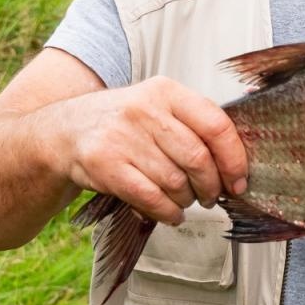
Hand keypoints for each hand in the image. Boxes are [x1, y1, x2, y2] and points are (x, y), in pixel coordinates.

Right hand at [56, 76, 247, 225]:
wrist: (66, 131)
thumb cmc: (125, 123)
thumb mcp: (157, 106)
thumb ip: (194, 124)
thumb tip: (237, 163)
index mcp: (166, 91)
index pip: (216, 125)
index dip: (234, 159)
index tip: (239, 181)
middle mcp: (144, 110)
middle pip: (198, 159)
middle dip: (211, 187)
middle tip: (211, 196)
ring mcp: (123, 137)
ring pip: (176, 183)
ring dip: (187, 201)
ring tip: (184, 201)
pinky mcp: (106, 165)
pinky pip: (152, 198)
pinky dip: (168, 213)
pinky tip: (171, 213)